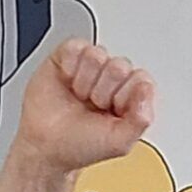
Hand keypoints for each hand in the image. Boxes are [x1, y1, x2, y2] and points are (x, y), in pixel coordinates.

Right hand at [11, 41, 156, 176]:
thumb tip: (146, 89)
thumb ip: (142, 119)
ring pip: (98, 55)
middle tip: (92, 107)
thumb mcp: (120, 143)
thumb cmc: (79, 145)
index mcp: (131, 97)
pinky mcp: (68, 56)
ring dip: (85, 81)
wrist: (44, 145)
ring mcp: (91, 66)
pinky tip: (66, 82)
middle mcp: (113, 79)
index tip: (113, 113)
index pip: (142, 79)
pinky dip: (69, 66)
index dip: (125, 97)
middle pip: (120, 66)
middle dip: (103, 92)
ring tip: (78, 97)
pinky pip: (76, 46)